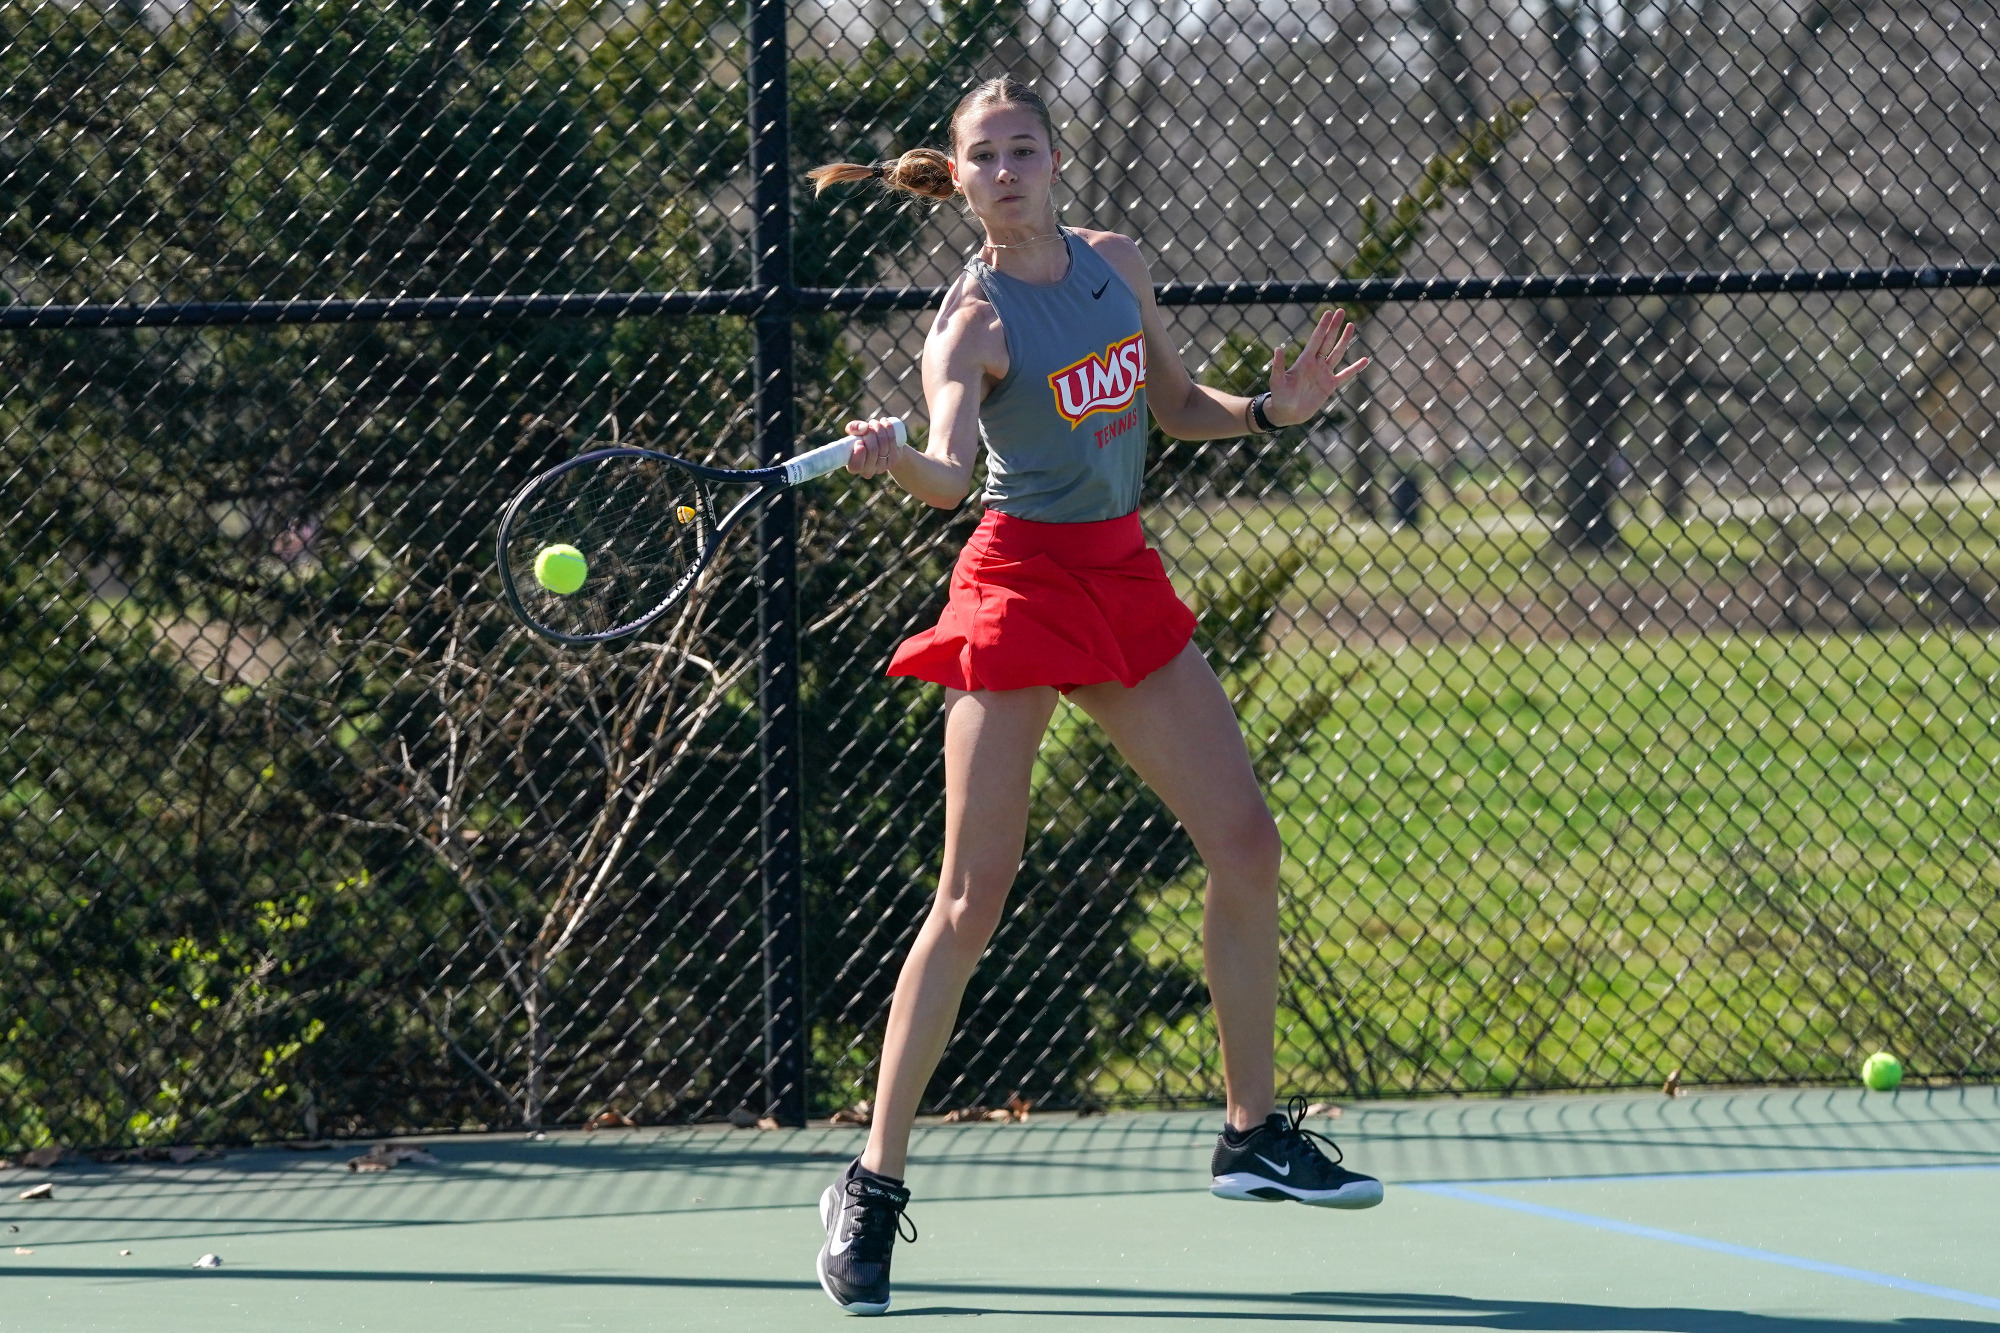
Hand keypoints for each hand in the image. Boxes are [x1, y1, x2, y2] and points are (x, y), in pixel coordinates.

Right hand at [843, 417, 902, 477]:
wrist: (881, 445)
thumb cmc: (863, 440)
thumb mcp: (855, 433)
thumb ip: (853, 428)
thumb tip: (864, 427)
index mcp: (854, 467)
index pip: (855, 466)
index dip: (858, 454)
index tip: (859, 441)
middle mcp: (868, 471)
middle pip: (872, 451)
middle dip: (870, 434)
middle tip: (868, 426)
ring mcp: (882, 467)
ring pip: (883, 444)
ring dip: (879, 428)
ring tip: (875, 422)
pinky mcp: (893, 460)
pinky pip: (892, 441)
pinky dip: (888, 429)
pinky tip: (884, 422)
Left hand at [1264, 309, 1368, 427]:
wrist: (1287, 413)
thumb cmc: (1279, 396)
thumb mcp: (1277, 380)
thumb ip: (1278, 365)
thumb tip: (1277, 349)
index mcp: (1304, 360)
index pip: (1316, 339)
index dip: (1323, 326)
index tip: (1329, 312)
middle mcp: (1316, 363)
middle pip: (1328, 341)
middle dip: (1335, 327)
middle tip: (1342, 311)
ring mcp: (1324, 373)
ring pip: (1337, 353)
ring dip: (1344, 340)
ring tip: (1351, 326)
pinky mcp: (1330, 386)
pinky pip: (1345, 375)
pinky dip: (1355, 368)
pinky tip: (1365, 360)